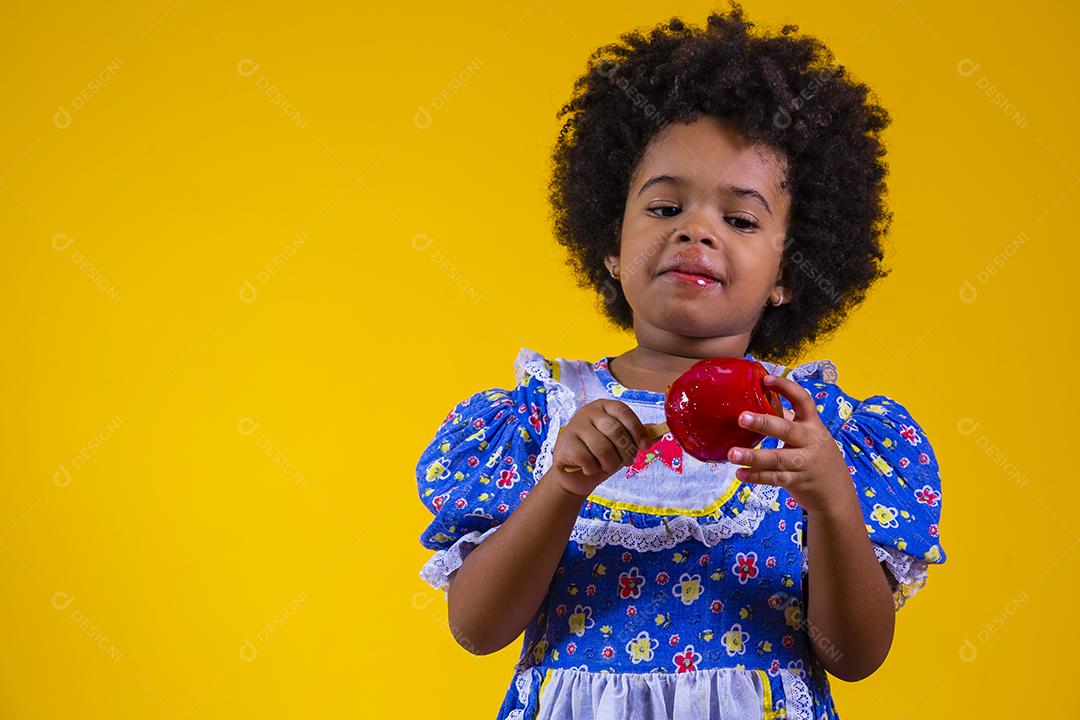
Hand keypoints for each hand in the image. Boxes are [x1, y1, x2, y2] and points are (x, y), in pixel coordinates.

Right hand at [549, 399, 650, 497]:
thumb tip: (660, 431)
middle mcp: (588, 412)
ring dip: (609, 464)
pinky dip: (592, 469)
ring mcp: (574, 426)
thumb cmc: (600, 455)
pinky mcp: (565, 443)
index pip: (624, 412)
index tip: (645, 446)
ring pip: (602, 448)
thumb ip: (638, 436)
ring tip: (606, 467)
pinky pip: (587, 459)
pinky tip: (589, 468)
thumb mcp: (622, 444)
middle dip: (625, 452)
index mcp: (604, 407)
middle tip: (624, 463)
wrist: (574, 474)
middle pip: (615, 431)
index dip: (637, 430)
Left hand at [725, 374, 856, 515]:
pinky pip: (774, 479)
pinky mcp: (798, 482)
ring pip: (777, 459)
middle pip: (787, 430)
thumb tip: (760, 399)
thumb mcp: (809, 435)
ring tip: (732, 454)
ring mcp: (805, 463)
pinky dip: (756, 477)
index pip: (803, 400)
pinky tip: (739, 474)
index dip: (786, 388)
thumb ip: (788, 420)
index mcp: (813, 424)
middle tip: (741, 417)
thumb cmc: (815, 456)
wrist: (836, 492)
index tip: (766, 379)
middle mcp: (811, 441)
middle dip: (764, 423)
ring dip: (753, 456)